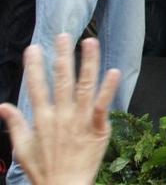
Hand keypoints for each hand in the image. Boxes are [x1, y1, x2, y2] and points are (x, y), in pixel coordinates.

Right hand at [0, 34, 120, 184]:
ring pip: (84, 87)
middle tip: (64, 35)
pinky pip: (102, 106)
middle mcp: (61, 116)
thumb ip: (15, 124)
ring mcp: (80, 121)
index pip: (36, 88)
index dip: (34, 68)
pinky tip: (113, 71)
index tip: (33, 48)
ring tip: (90, 42)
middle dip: (62, 57)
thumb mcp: (23, 148)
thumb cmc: (44, 170)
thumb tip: (2, 106)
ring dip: (88, 63)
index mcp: (42, 119)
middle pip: (62, 81)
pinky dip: (108, 89)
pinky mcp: (97, 129)